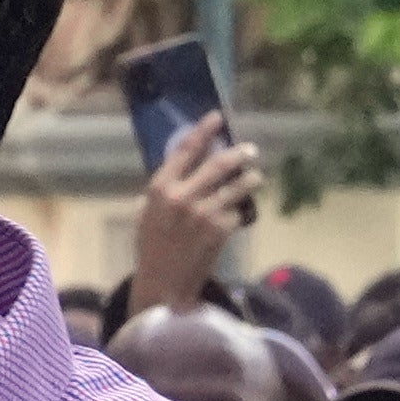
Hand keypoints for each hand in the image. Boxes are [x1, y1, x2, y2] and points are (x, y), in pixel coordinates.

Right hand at [129, 113, 267, 319]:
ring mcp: (204, 213)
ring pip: (236, 186)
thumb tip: (179, 168)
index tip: (217, 117)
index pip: (185, 150)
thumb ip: (160, 192)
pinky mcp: (221, 230)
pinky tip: (242, 210)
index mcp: (160, 189)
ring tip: (255, 177)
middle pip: (218, 164)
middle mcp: (183, 197)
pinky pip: (237, 211)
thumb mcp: (144, 214)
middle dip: (238, 153)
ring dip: (249, 179)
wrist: (163, 284)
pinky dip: (241, 209)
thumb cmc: (151, 247)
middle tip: (250, 150)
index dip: (203, 131)